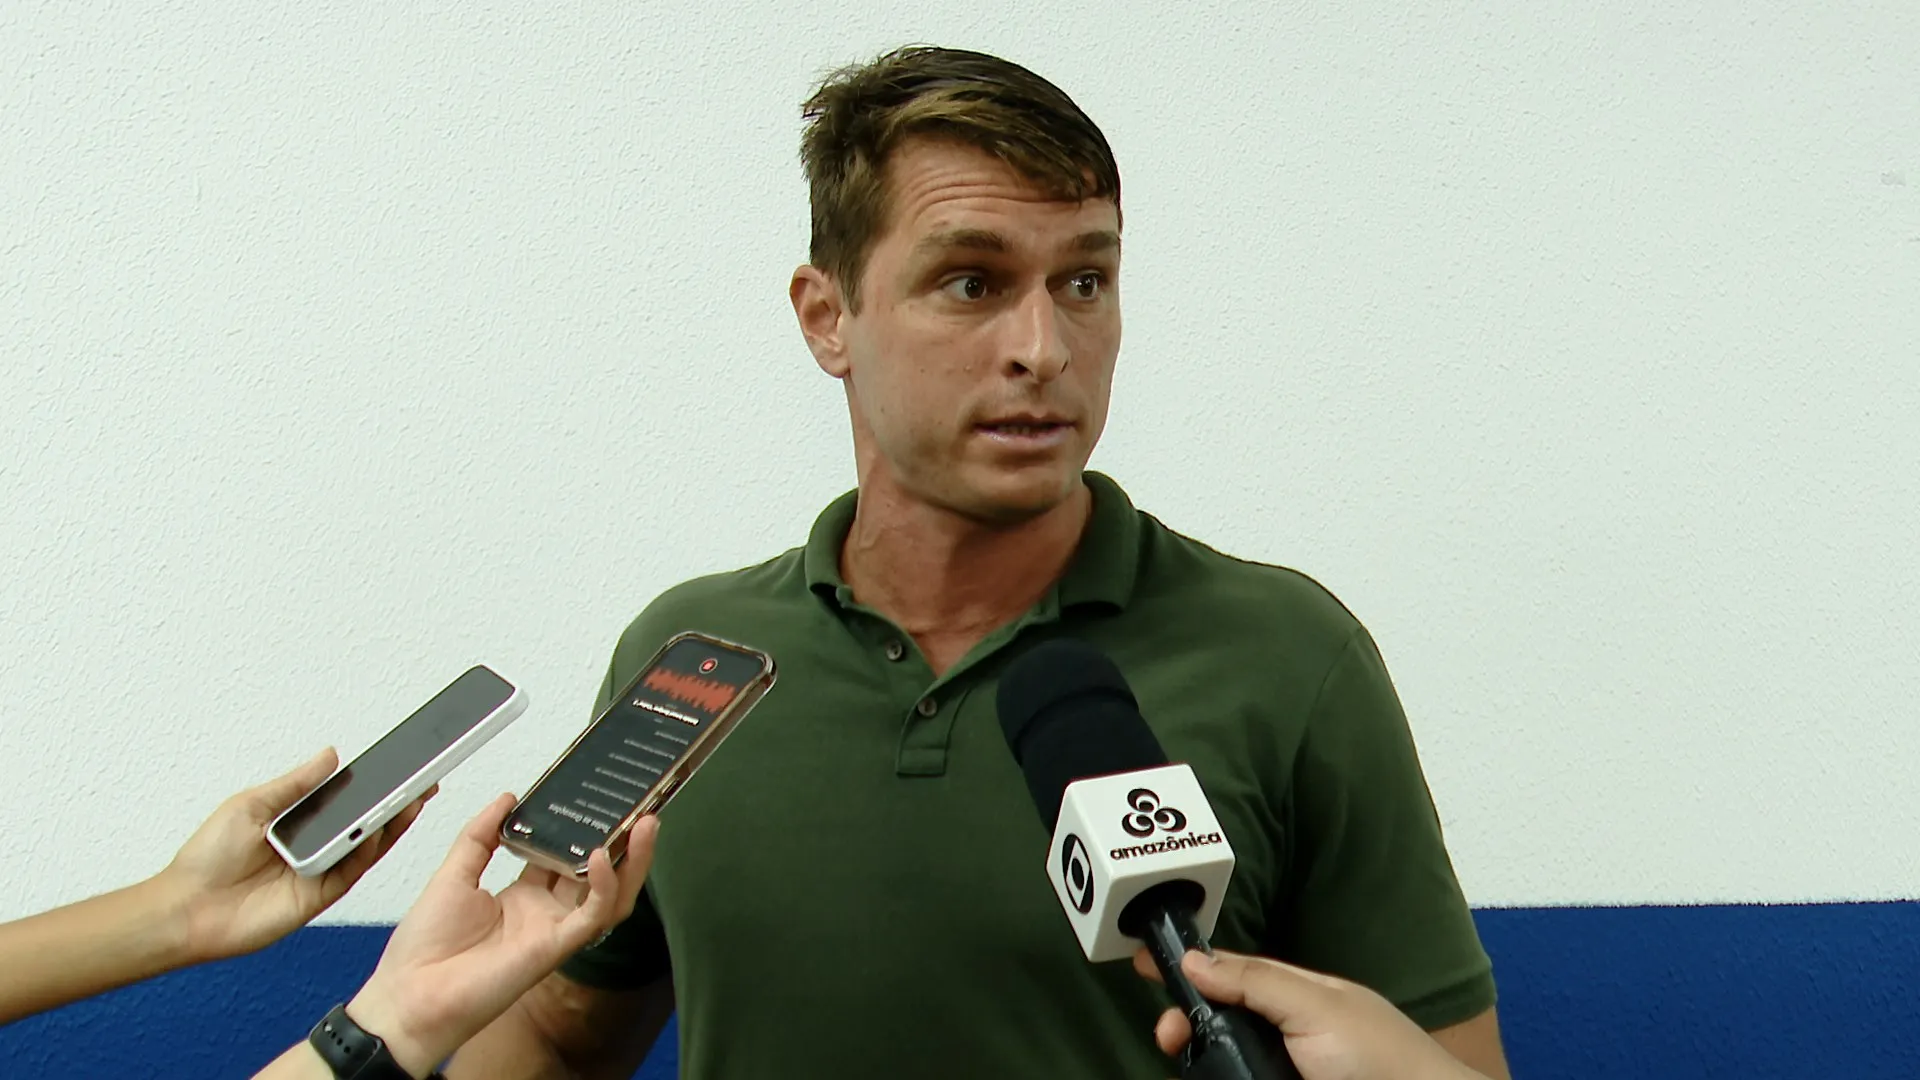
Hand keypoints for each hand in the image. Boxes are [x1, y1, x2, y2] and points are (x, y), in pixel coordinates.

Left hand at [157, 748, 429, 962]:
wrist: (188, 908)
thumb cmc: (207, 860)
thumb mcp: (251, 805)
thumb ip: (295, 784)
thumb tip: (329, 756)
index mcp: (300, 823)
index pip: (347, 802)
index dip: (375, 787)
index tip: (400, 767)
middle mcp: (316, 848)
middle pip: (367, 823)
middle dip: (396, 802)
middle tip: (422, 781)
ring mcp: (321, 872)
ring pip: (369, 847)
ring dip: (392, 824)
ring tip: (411, 799)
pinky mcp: (320, 895)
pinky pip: (353, 872)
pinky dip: (370, 852)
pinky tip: (380, 831)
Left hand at [341, 794, 656, 1077]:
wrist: (410, 996)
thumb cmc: (424, 948)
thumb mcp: (452, 874)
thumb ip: (480, 835)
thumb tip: (507, 798)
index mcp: (521, 897)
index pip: (563, 855)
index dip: (581, 828)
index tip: (593, 798)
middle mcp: (544, 913)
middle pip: (597, 874)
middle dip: (623, 842)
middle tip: (639, 807)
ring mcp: (553, 930)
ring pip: (610, 896)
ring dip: (634, 862)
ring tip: (646, 825)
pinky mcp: (555, 947)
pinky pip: (592, 915)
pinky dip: (605, 886)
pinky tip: (602, 855)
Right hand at [1133, 948, 1489, 1079]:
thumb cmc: (1386, 1060)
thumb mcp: (1316, 1007)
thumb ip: (1257, 981)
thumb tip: (1198, 959)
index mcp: (1297, 996)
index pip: (1231, 972)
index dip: (1189, 968)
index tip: (1146, 964)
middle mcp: (1287, 1034)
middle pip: (1217, 1023)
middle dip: (1184, 1024)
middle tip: (1167, 1038)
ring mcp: (1283, 1070)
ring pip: (1224, 1062)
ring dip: (1198, 1061)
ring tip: (1180, 1063)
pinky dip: (1215, 1077)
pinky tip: (1199, 1076)